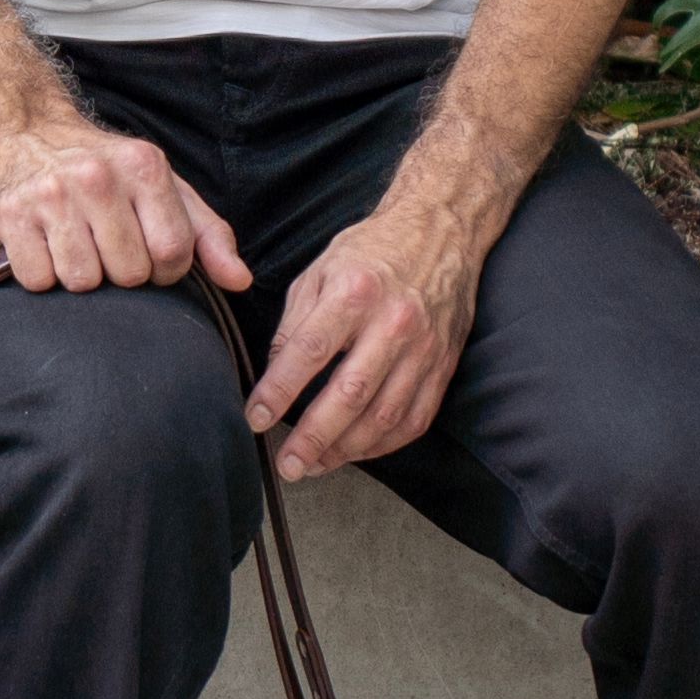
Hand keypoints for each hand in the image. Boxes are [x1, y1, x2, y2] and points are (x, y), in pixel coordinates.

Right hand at [0, 104, 248, 300]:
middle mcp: (96, 176)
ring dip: (81, 276)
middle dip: (122, 273)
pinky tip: (45, 246)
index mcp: (143, 167)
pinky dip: (42, 275)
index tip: (151, 257)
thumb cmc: (108, 172)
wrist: (29, 133)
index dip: (165, 270)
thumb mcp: (166, 189)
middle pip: (128, 273)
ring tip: (76, 245)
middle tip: (107, 246)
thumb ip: (208, 235)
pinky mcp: (10, 213)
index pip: (172, 252)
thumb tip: (240, 281)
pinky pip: (38, 280)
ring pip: (82, 281)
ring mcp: (50, 194)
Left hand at [246, 188, 481, 481]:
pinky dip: (383, 445)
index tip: (256, 417)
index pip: (310, 350)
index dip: (279, 390)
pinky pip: (414, 419)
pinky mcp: (443, 366)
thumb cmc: (372, 251)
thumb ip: (294, 323)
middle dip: (313, 437)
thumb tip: (274, 376)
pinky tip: (355, 451)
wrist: (442, 233)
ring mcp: (424, 348)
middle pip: (350, 394)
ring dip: (345, 450)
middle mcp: (394, 322)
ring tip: (314, 464)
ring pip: (384, 416)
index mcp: (355, 291)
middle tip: (287, 464)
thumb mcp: (320, 271)